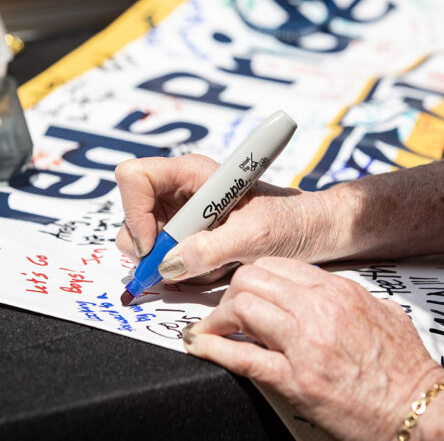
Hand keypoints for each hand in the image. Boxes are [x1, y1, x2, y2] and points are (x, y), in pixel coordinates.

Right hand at [114, 154, 338, 281]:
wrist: (312, 232)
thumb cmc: (290, 222)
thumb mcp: (254, 237)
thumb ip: (209, 250)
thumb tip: (168, 265)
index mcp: (192, 173)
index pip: (134, 177)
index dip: (134, 212)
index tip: (155, 246)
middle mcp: (180, 189)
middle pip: (131, 213)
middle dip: (149, 246)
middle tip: (180, 266)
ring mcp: (181, 213)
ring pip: (145, 240)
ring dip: (171, 263)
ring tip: (211, 265)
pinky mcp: (188, 234)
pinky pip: (166, 257)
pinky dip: (184, 271)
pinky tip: (214, 268)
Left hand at [182, 257, 443, 440]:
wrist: (421, 411)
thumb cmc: (406, 369)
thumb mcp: (381, 313)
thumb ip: (346, 296)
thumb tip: (317, 291)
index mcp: (337, 291)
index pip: (275, 265)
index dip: (250, 276)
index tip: (242, 288)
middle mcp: (318, 310)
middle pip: (251, 280)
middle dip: (229, 292)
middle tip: (224, 310)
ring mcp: (305, 344)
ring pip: (242, 308)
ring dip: (217, 318)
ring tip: (211, 328)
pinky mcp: (296, 381)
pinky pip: (242, 357)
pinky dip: (212, 348)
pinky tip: (198, 344)